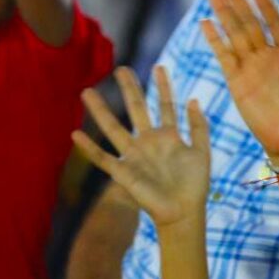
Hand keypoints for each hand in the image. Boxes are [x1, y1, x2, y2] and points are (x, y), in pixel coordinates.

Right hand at [73, 66, 210, 229]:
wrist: (184, 212)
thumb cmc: (195, 184)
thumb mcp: (202, 152)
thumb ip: (199, 127)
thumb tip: (193, 99)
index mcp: (169, 135)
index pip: (164, 104)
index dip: (163, 86)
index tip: (160, 67)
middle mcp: (148, 141)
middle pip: (136, 109)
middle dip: (129, 89)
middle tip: (121, 68)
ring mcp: (134, 155)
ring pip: (114, 128)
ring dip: (101, 110)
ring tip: (87, 92)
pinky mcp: (124, 172)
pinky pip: (103, 158)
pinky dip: (89, 148)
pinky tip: (76, 134)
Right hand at [201, 0, 278, 160]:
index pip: (274, 20)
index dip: (265, 2)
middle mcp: (267, 56)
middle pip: (249, 20)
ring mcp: (251, 67)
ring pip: (234, 33)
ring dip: (223, 11)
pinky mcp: (238, 82)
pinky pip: (225, 57)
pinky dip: (216, 40)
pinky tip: (206, 22)